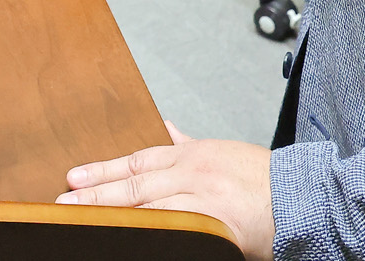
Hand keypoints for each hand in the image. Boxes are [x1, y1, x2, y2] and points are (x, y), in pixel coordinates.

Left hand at [58, 121, 273, 260]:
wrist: (299, 197)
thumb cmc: (259, 177)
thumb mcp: (218, 150)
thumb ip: (186, 142)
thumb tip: (163, 125)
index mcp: (191, 156)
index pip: (137, 161)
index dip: (103, 169)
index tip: (74, 175)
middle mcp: (193, 175)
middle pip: (135, 185)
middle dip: (98, 194)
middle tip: (66, 199)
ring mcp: (203, 202)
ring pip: (150, 210)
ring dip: (117, 216)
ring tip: (86, 221)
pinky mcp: (216, 227)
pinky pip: (178, 232)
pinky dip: (154, 235)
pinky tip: (131, 238)